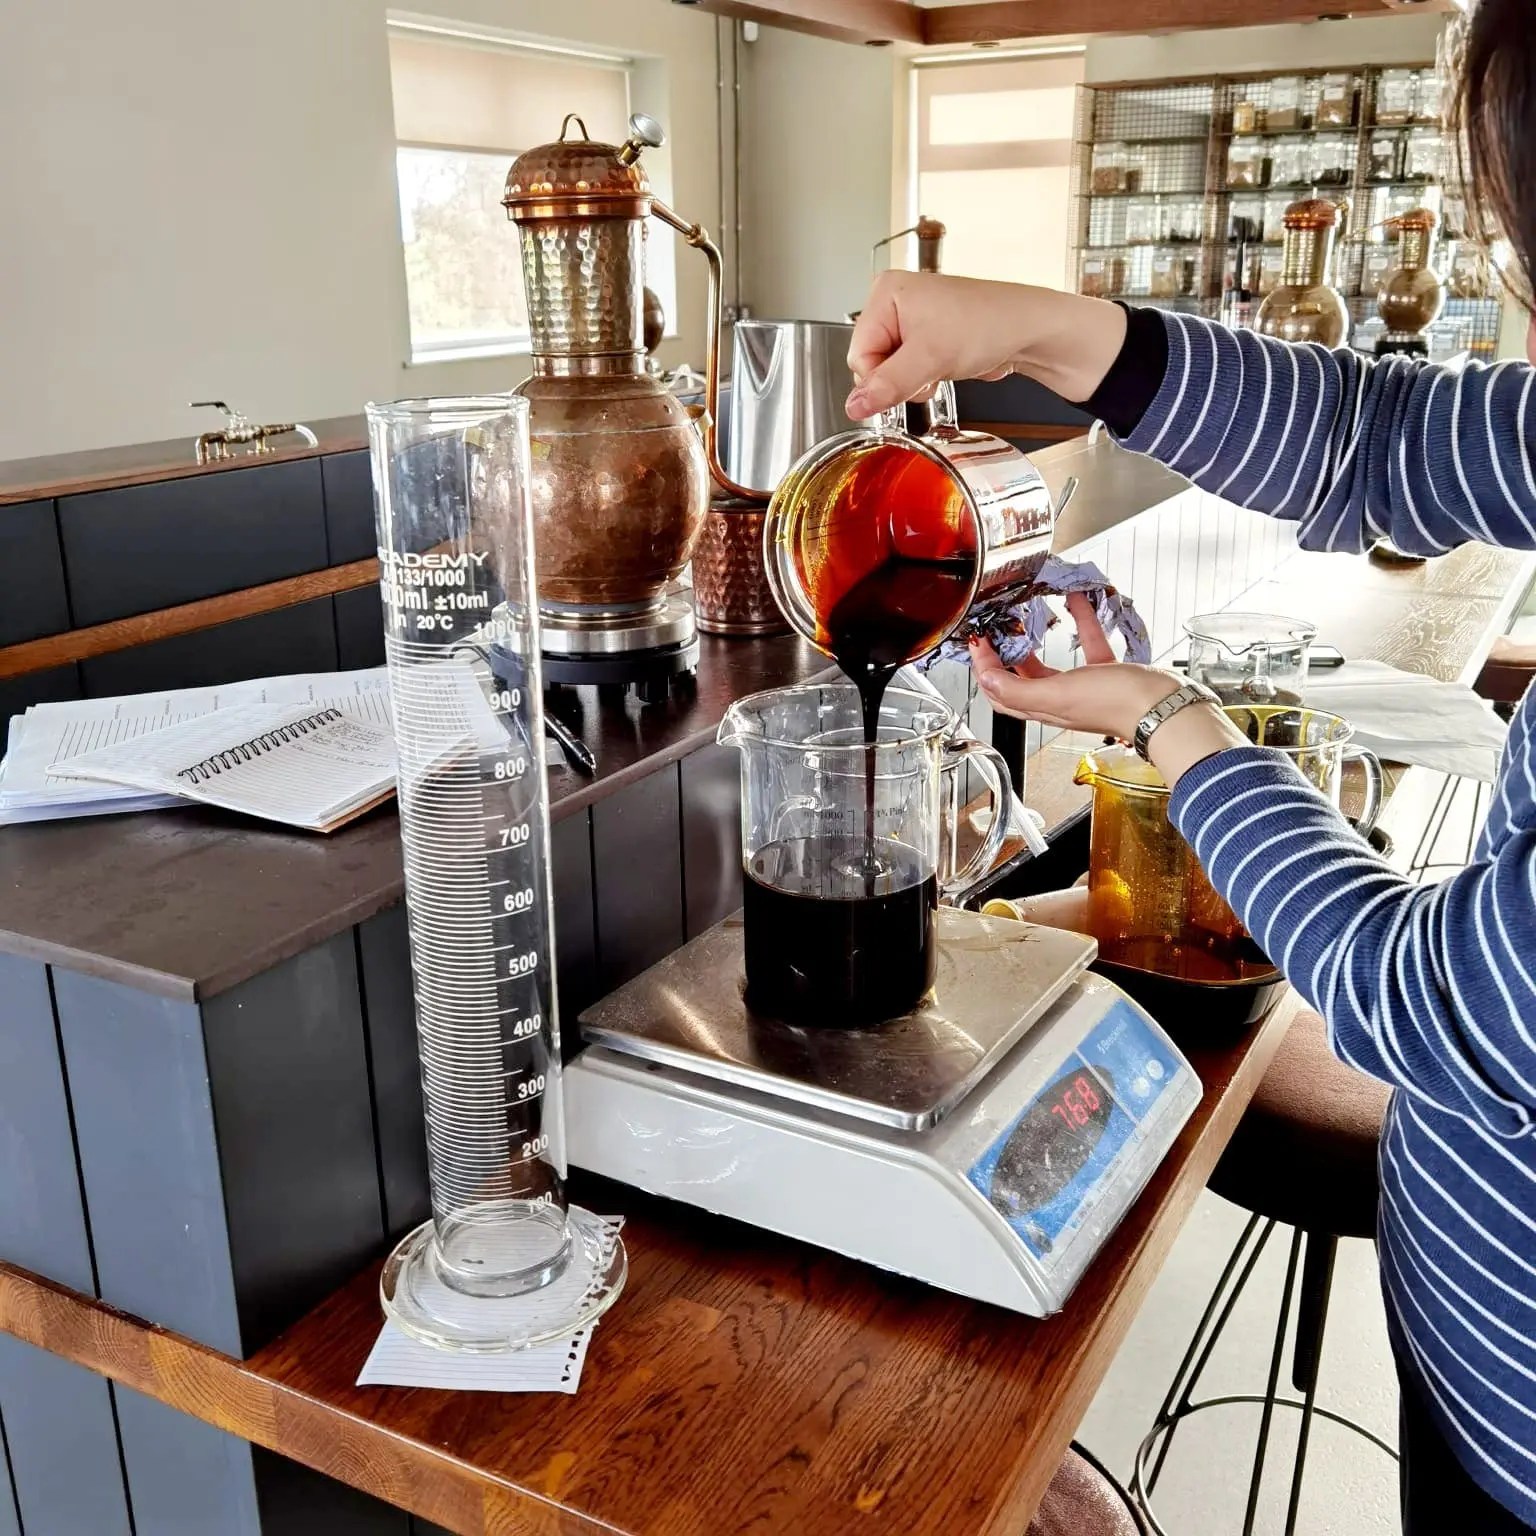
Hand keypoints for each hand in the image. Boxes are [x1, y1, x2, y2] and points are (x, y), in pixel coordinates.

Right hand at [845, 272, 1127, 419]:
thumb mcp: (930, 358)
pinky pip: (906, 373)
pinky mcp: (924, 339)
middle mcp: (893, 303)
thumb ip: (887, 385)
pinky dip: (922, 380)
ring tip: (940, 366)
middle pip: (870, 363)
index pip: (858, 353)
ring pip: (888, 372)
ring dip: (912, 382)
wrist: (1027, 330)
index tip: (907, 380)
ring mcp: (909, 322)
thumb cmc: (988, 324)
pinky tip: (942, 369)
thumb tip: (854, 407)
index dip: (879, 377)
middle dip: (897, 379)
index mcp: (885, 293)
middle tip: (928, 370)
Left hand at [971, 594, 1247, 785]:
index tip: (977, 640)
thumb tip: (986, 679)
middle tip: (995, 628)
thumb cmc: (1116, 704)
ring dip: (1038, 637)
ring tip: (1027, 614)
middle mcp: (1060, 700)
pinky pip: (1089, 643)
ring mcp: (1085, 686)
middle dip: (1003, 655)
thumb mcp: (1058, 695)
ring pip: (1053, 661)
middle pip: (1019, 679)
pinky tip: (1078, 600)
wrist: (1165, 706)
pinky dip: (1081, 620)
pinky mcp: (1109, 672)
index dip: (984, 669)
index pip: (1000, 692)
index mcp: (1044, 708)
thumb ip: (1018, 690)